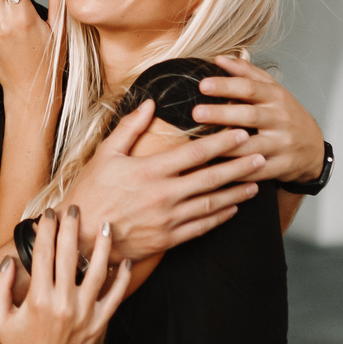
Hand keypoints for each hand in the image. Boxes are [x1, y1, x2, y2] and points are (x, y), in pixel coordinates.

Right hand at [0, 206, 132, 343]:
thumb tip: (8, 261)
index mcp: (38, 300)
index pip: (43, 255)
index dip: (46, 231)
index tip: (47, 214)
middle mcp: (63, 304)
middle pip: (71, 256)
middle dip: (72, 228)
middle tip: (75, 209)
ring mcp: (84, 314)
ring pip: (97, 271)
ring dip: (102, 246)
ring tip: (105, 225)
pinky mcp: (98, 324)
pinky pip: (115, 296)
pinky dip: (122, 278)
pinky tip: (124, 261)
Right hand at [65, 101, 264, 262]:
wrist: (80, 238)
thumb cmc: (90, 192)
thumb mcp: (105, 155)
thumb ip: (130, 128)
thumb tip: (149, 103)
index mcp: (150, 171)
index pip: (195, 153)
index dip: (222, 142)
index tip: (241, 132)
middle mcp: (164, 195)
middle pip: (211, 178)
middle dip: (240, 166)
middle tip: (262, 155)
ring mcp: (168, 220)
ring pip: (211, 204)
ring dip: (236, 192)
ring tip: (256, 183)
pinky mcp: (167, 240)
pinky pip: (201, 227)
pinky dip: (220, 217)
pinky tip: (233, 209)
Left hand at [189, 55, 324, 185]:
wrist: (313, 149)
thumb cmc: (287, 115)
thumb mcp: (273, 90)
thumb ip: (246, 73)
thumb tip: (219, 59)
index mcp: (276, 97)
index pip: (250, 88)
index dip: (226, 86)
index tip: (203, 85)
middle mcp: (280, 119)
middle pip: (249, 116)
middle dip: (222, 114)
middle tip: (196, 113)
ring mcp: (281, 145)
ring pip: (251, 146)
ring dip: (226, 146)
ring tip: (201, 144)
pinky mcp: (280, 167)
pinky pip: (255, 170)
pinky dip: (236, 171)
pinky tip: (216, 169)